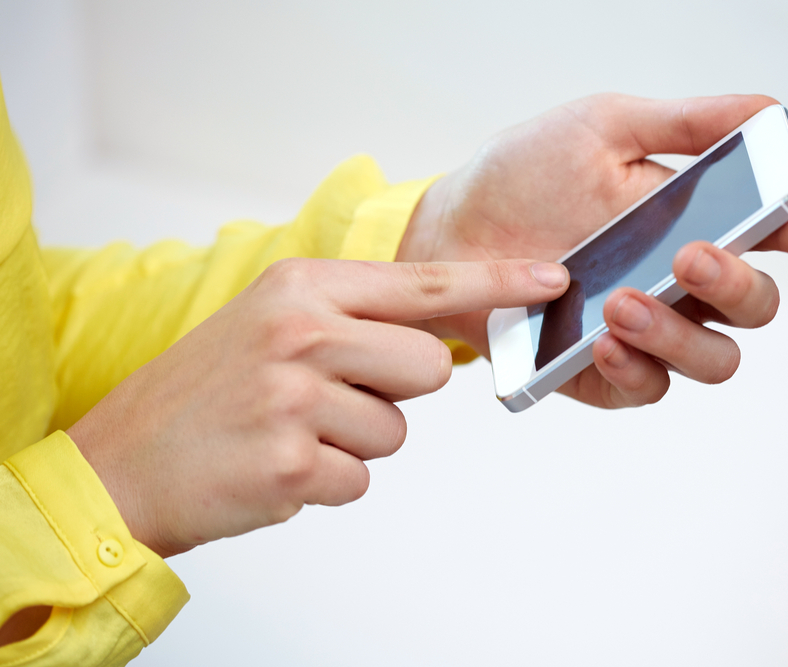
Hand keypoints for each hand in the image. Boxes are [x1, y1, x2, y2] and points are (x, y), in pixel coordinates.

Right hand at [67, 258, 568, 556]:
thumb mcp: (271, 323)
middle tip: (326, 398)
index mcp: (302, 287)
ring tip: (289, 432)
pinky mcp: (291, 460)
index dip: (496, 282)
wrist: (120, 463)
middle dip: (393, 392)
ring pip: (397, 432)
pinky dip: (327, 481)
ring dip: (353, 443)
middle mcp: (301, 330)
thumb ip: (352, 319)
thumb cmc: (204, 394)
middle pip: (426, 367)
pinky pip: (360, 478)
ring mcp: (295, 395)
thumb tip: (434, 337)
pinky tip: (275, 465)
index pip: (425, 282)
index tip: (550, 278)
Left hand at [397, 93, 787, 407]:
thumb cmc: (524, 176)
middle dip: (738, 285)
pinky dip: (635, 368)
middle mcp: (679, 280)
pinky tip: (604, 341)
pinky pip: (646, 387)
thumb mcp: (603, 129)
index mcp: (691, 219)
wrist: (452, 230)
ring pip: (713, 357)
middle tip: (690, 256)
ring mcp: (647, 329)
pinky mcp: (606, 370)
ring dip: (681, 334)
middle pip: (754, 306)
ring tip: (625, 302)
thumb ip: (684, 125)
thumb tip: (767, 111)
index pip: (768, 232)